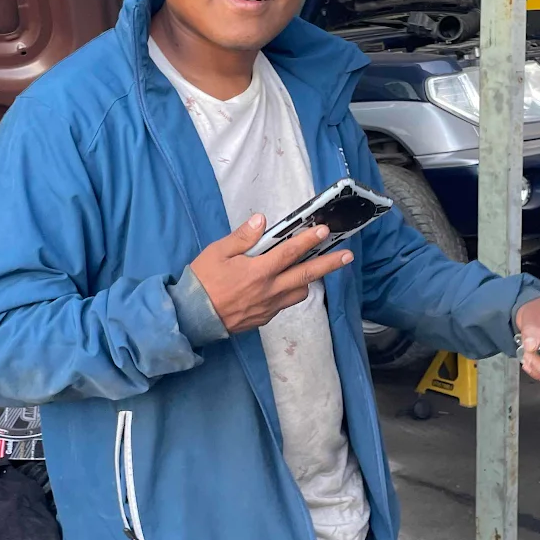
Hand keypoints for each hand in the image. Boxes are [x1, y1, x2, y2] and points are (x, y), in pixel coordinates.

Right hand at [190, 214, 353, 334]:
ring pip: (299, 292)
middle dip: (329, 264)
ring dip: (310, 280)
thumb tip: (261, 220)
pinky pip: (285, 303)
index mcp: (258, 271)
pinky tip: (287, 285)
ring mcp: (269, 307)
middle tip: (348, 256)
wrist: (191, 317)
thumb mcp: (217, 252)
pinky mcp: (264, 318)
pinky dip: (291, 292)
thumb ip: (242, 237)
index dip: (308, 240)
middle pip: (306, 275)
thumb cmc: (202, 281)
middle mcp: (269, 290)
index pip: (290, 253)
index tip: (324, 231)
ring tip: (316, 269)